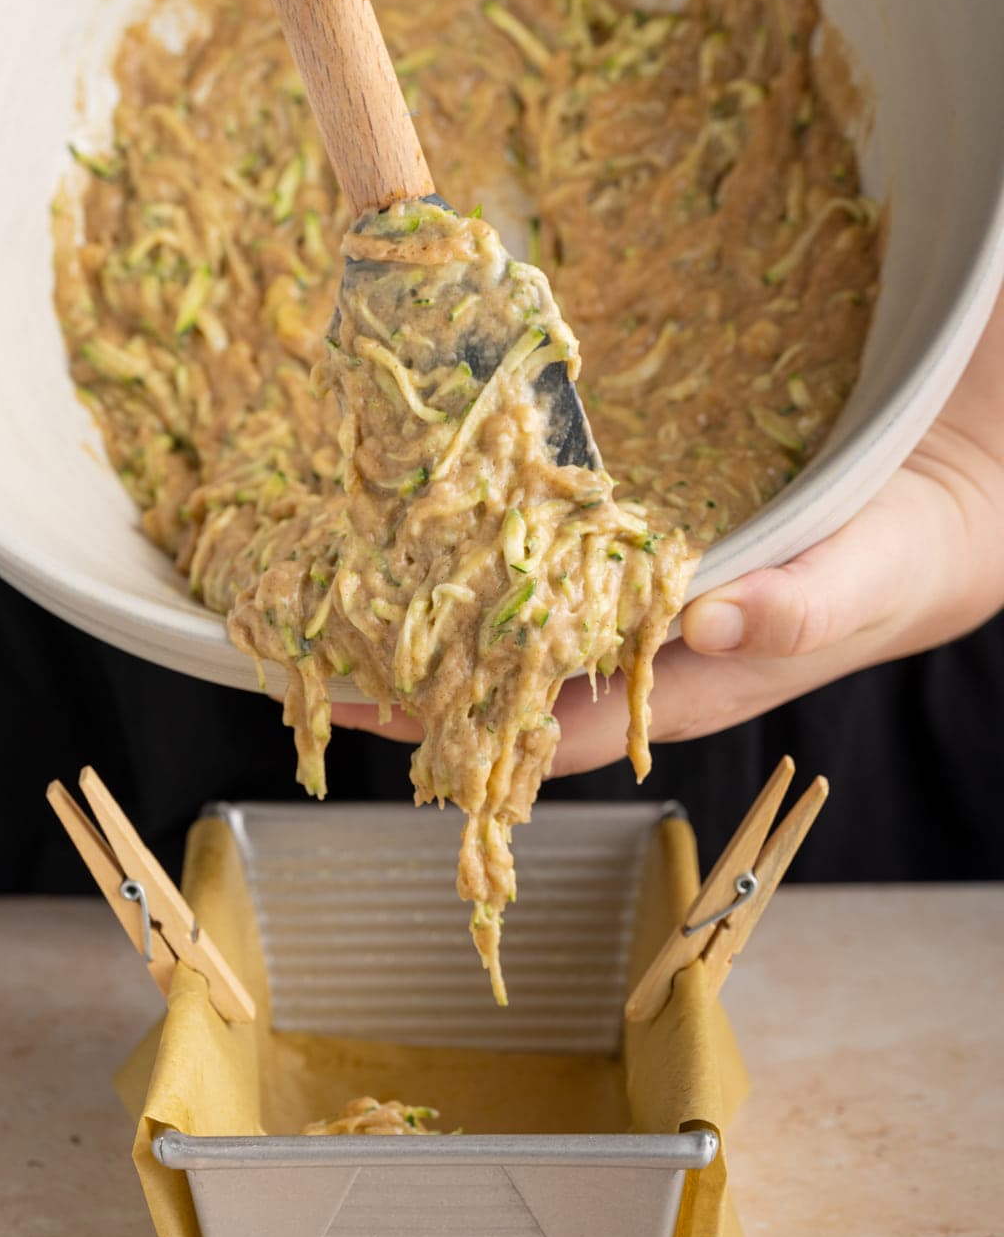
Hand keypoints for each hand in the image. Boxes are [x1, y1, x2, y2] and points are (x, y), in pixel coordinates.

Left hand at [333, 281, 1003, 773]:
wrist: (928, 507)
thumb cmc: (897, 557)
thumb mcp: (864, 577)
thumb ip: (800, 606)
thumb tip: (711, 624)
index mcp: (681, 685)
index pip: (553, 728)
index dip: (464, 727)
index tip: (373, 708)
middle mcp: (639, 658)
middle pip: (508, 685)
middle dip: (414, 677)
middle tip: (307, 647)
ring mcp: (630, 610)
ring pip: (514, 628)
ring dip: (434, 615)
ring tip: (336, 588)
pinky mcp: (633, 554)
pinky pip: (542, 564)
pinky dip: (483, 553)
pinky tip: (425, 520)